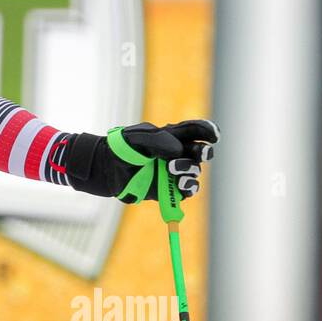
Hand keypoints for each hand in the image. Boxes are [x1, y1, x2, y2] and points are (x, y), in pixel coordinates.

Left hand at [64, 119, 218, 202]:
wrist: (108, 169)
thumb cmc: (122, 148)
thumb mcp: (136, 138)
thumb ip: (158, 140)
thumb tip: (179, 152)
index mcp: (173, 135)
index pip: (196, 130)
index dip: (209, 131)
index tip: (213, 135)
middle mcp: (178, 153)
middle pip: (201, 151)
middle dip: (204, 151)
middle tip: (199, 153)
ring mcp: (175, 172)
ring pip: (195, 171)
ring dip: (189, 170)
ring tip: (172, 168)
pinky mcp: (170, 189)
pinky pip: (187, 190)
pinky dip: (188, 188)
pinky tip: (180, 184)